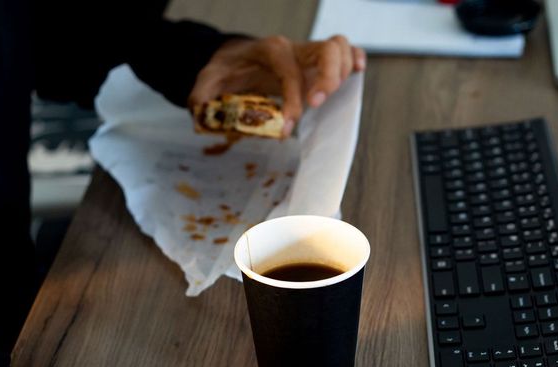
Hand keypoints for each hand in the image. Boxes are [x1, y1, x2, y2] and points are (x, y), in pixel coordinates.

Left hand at [189, 35, 366, 136]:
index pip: (289, 72)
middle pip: (326, 49)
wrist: (236, 57)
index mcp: (270, 51)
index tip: (288, 127)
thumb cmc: (227, 70)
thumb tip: (201, 110)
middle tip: (317, 103)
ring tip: (331, 96)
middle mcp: (293, 48)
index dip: (292, 100)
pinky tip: (357, 74)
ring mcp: (308, 53)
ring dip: (343, 71)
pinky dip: (355, 60)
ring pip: (339, 47)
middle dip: (328, 77)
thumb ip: (202, 94)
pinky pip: (345, 51)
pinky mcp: (317, 61)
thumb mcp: (208, 80)